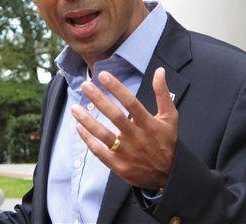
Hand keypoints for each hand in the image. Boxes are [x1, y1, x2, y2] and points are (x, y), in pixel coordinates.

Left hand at [71, 67, 177, 190]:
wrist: (168, 175)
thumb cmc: (166, 141)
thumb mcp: (170, 117)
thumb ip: (163, 94)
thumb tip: (159, 71)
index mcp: (149, 124)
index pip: (131, 102)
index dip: (116, 88)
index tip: (103, 75)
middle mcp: (137, 138)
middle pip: (115, 116)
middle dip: (99, 99)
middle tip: (85, 86)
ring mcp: (127, 153)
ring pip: (103, 135)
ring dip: (87, 121)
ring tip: (75, 108)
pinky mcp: (119, 166)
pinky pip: (99, 152)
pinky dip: (88, 140)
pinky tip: (79, 128)